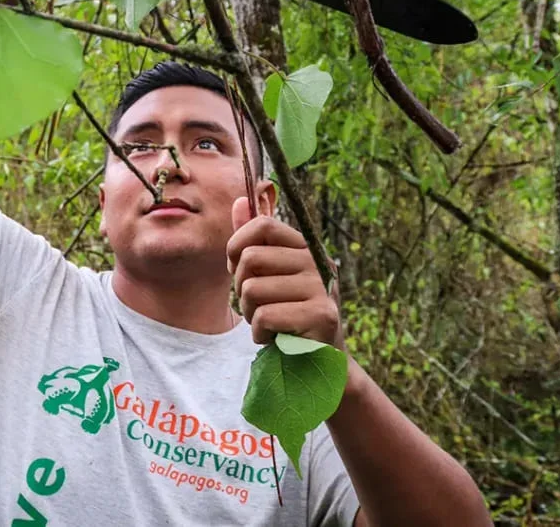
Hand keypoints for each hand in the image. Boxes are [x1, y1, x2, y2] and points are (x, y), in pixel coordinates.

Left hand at [226, 197, 343, 349]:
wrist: (316, 360)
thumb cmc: (286, 312)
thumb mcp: (268, 273)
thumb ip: (253, 239)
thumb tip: (241, 200)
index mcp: (303, 247)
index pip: (262, 225)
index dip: (237, 246)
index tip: (239, 270)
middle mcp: (317, 261)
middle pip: (250, 259)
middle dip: (240, 289)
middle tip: (257, 305)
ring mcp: (322, 287)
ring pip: (252, 290)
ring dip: (250, 314)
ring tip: (269, 323)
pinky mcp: (322, 315)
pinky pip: (265, 316)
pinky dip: (260, 333)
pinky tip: (276, 338)